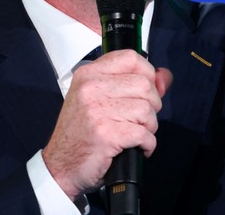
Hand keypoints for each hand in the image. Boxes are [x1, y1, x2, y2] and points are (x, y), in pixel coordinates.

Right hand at [42, 50, 173, 199]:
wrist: (60, 166)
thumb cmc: (81, 133)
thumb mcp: (99, 99)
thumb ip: (133, 83)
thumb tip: (164, 76)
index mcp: (88, 74)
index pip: (130, 58)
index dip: (147, 73)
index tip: (147, 88)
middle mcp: (91, 88)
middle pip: (144, 85)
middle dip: (152, 104)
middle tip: (141, 119)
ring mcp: (97, 111)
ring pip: (146, 110)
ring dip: (149, 126)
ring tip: (137, 134)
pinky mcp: (106, 134)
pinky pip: (143, 134)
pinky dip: (147, 144)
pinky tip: (137, 147)